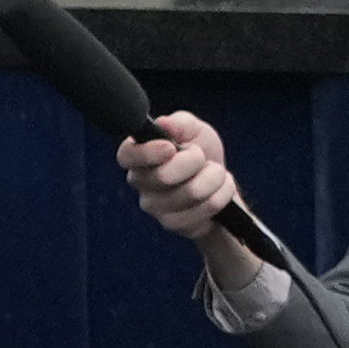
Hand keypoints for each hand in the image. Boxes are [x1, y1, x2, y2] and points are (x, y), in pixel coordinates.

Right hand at [112, 106, 248, 251]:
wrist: (220, 185)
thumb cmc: (202, 154)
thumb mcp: (194, 130)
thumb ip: (179, 123)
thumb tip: (163, 124)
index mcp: (139, 156)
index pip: (127, 155)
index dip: (148, 153)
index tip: (171, 148)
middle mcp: (141, 183)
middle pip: (164, 176)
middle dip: (195, 161)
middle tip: (201, 158)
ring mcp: (155, 207)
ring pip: (191, 192)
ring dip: (214, 177)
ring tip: (216, 174)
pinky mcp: (173, 224)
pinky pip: (204, 208)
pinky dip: (221, 194)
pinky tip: (220, 191)